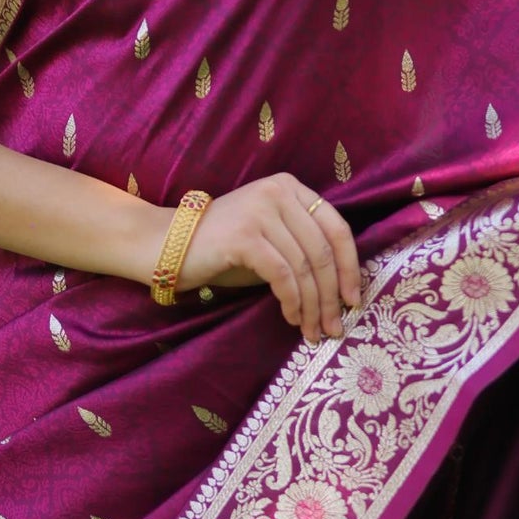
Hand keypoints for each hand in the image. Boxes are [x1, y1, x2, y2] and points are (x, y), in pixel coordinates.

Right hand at [172, 173, 361, 342]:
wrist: (165, 244)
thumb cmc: (222, 249)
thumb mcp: (271, 240)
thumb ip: (302, 250)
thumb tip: (341, 289)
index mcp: (291, 188)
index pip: (337, 229)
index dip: (350, 268)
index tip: (354, 301)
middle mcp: (279, 192)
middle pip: (322, 252)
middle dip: (332, 296)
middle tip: (334, 327)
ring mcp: (261, 211)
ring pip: (304, 267)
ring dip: (312, 306)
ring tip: (311, 331)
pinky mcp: (245, 235)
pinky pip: (282, 275)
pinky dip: (291, 301)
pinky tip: (290, 318)